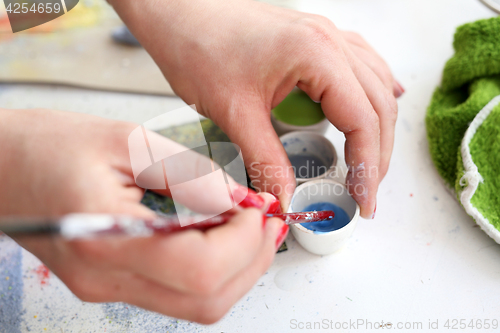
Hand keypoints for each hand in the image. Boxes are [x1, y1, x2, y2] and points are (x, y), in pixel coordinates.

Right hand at [1, 108, 285, 322]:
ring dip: (239, 267)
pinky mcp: (117, 283)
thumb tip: (239, 199)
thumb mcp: (127, 141)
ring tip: (251, 225)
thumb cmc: (48, 146)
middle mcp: (109, 279)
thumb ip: (189, 173)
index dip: (243, 240)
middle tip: (266, 218)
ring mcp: (111, 288)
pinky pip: (181, 292)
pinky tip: (222, 234)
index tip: (258, 208)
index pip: (199, 268)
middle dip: (253, 258)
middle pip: (207, 300)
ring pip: (200, 304)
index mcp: (106, 239)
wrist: (2, 167)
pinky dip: (215, 267)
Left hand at [110, 0, 401, 217]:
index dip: (368, 167)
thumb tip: (286, 200)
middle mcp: (331, 40)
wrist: (177, 11)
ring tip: (367, 164)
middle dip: (376, 154)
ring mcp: (326, 35)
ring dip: (375, 128)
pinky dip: (369, 95)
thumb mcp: (235, 114)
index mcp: (317, 54)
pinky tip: (372, 109)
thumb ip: (267, 161)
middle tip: (366, 192)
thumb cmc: (198, 48)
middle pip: (378, 105)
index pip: (363, 120)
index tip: (363, 202)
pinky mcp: (314, 39)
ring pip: (375, 85)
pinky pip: (360, 67)